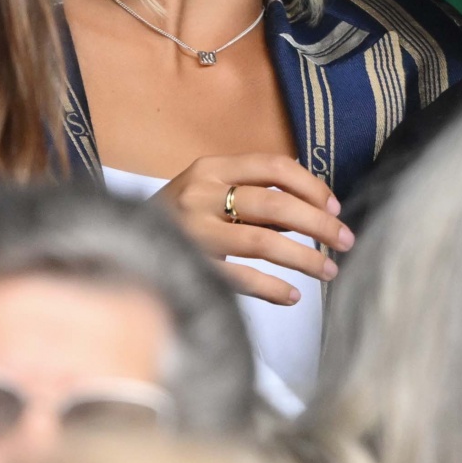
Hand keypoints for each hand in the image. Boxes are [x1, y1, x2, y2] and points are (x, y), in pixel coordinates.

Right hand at [154, 153, 354, 304]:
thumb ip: (252, 193)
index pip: (275, 167)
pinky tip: (293, 295)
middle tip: (346, 240)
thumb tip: (316, 209)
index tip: (336, 207)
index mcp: (211, 167)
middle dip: (319, 224)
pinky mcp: (187, 265)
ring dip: (304, 258)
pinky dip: (272, 288)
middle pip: (275, 204)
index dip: (311, 186)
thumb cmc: (179, 217)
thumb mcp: (209, 190)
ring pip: (263, 241)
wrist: (115, 241)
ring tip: (330, 270)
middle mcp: (200, 194)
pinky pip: (240, 278)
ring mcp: (192, 231)